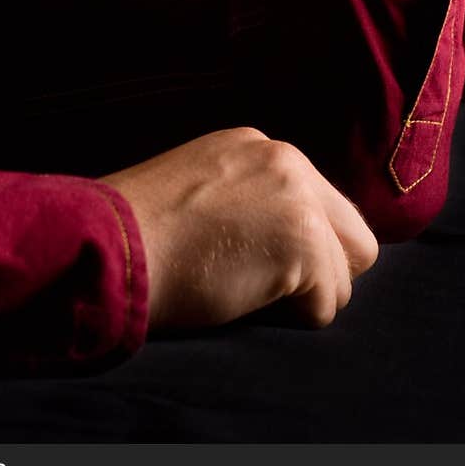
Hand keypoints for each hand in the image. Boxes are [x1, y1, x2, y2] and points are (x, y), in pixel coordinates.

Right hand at [100, 126, 378, 330]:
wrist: (111, 246)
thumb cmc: (139, 234)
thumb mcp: (202, 192)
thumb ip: (252, 200)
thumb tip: (290, 246)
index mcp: (259, 146)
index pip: (322, 205)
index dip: (299, 248)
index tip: (260, 266)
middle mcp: (287, 159)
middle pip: (353, 237)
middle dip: (321, 272)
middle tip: (265, 286)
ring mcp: (300, 198)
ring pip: (343, 276)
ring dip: (301, 297)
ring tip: (242, 288)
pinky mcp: (304, 240)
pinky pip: (328, 305)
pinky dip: (291, 318)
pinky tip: (243, 298)